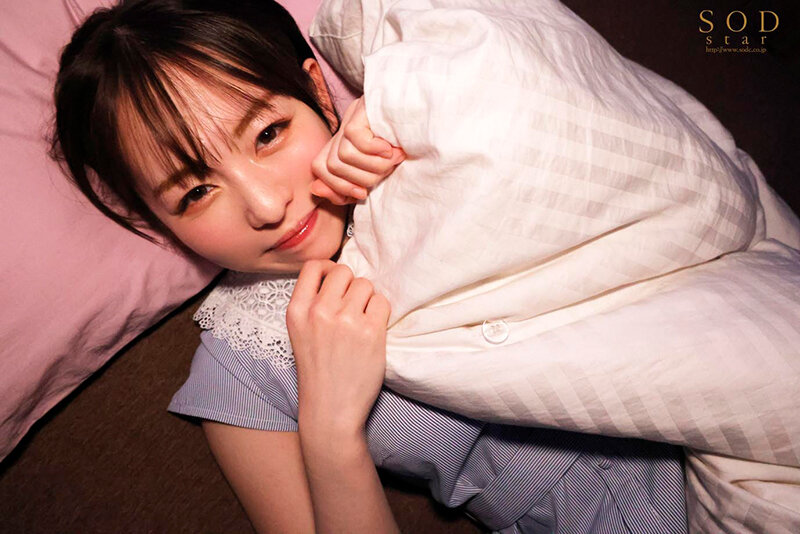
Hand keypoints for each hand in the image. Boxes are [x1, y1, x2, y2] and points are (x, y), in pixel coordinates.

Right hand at [286, 260, 390, 438]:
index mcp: (297, 311)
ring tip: (362, 322)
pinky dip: (381, 312)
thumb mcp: (300, 333)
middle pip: (343, 271)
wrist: (330, 410)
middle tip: (352, 308)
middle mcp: (319, 311)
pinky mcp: (371, 332)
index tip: (336, 284)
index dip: (329, 269)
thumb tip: (339, 276)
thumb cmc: (318, 372)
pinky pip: (382, 302)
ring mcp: (346, 321)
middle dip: (351, 285)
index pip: (313, 266)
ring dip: (367, 299)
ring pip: (365, 285)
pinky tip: (373, 331)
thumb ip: (312, 304)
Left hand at [311, 97, 405, 204]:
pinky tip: (391, 147)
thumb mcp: (378, 172)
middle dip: (362, 179)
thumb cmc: (409, 147)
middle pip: (332, 166)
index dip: (337, 187)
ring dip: (374, 166)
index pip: (319, 168)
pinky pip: (354, 137)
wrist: (429, 114)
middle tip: (387, 171)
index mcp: (345, 142)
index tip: (362, 194)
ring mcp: (352, 115)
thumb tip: (316, 189)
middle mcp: (344, 127)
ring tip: (394, 158)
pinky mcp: (362, 108)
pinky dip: (375, 150)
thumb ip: (349, 184)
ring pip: (344, 156)